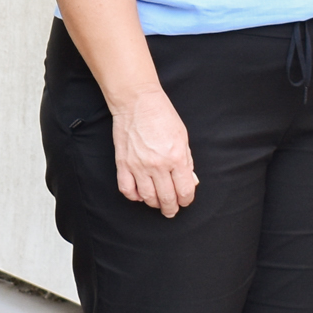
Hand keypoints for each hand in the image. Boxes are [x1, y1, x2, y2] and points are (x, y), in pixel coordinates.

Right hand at [113, 88, 197, 216]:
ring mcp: (138, 166)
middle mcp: (158, 165)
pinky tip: (140, 194)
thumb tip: (189, 181)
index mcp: (176, 158)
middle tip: (171, 210)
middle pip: (166, 198)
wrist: (137, 102)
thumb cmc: (162, 115)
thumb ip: (187, 161)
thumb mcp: (183, 138)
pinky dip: (134, 196)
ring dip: (154, 203)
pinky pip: (127, 190)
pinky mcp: (123, 164)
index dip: (186, 200)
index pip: (184, 191)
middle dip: (171, 208)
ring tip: (157, 202)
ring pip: (147, 197)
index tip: (184, 201)